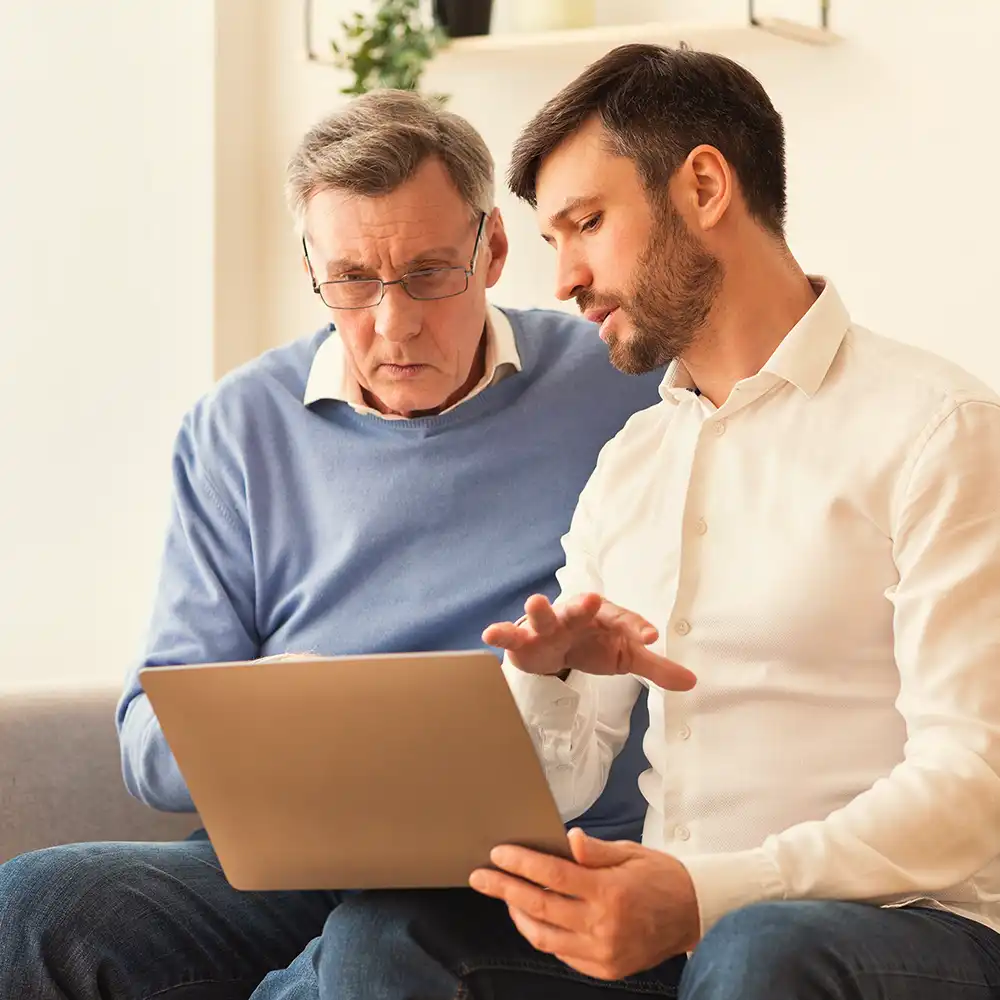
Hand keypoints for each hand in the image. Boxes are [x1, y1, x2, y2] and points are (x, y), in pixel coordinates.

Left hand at [469, 829, 700, 980]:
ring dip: (517, 915)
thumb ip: (595, 851)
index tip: (498, 853)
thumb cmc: (661, 876)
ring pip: (544, 936)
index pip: (552, 875)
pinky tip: (533, 917)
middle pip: (539, 906)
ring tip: (504, 896)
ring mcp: (602, 953)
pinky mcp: (604, 969)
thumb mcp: (630, 853)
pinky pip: (562, 953)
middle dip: (504, 889)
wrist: (695, 915)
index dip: (521, 863)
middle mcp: (602, 926)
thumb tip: (567, 839)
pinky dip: (543, 934)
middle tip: (480, 877)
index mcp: (609, 892)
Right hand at [482, 592, 695, 690]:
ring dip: (539, 609)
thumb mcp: (625, 656)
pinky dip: (502, 633)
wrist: (555, 648)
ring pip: (544, 616)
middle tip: (594, 599)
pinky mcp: (524, 640)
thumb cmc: (592, 644)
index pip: (623, 621)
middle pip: (581, 608)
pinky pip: (511, 635)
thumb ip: (655, 667)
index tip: (650, 636)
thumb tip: (693, 682)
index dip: (636, 628)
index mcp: (604, 618)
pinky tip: (490, 633)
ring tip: (535, 601)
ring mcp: (548, 626)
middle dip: (585, 605)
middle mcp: (575, 616)